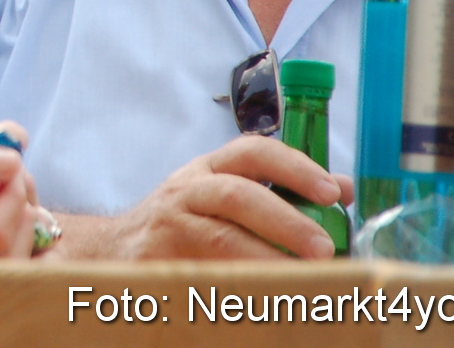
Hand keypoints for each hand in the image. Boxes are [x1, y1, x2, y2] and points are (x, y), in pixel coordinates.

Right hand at [54, 135, 351, 260]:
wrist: (112, 250)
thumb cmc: (181, 225)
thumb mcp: (223, 195)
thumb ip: (277, 191)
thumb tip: (342, 190)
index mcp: (208, 170)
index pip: (251, 152)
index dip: (293, 166)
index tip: (331, 191)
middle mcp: (186, 191)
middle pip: (236, 194)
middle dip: (285, 219)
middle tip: (325, 247)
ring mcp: (169, 228)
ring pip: (219, 238)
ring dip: (267, 257)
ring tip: (305, 278)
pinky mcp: (159, 265)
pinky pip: (203, 276)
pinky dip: (239, 288)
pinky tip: (267, 301)